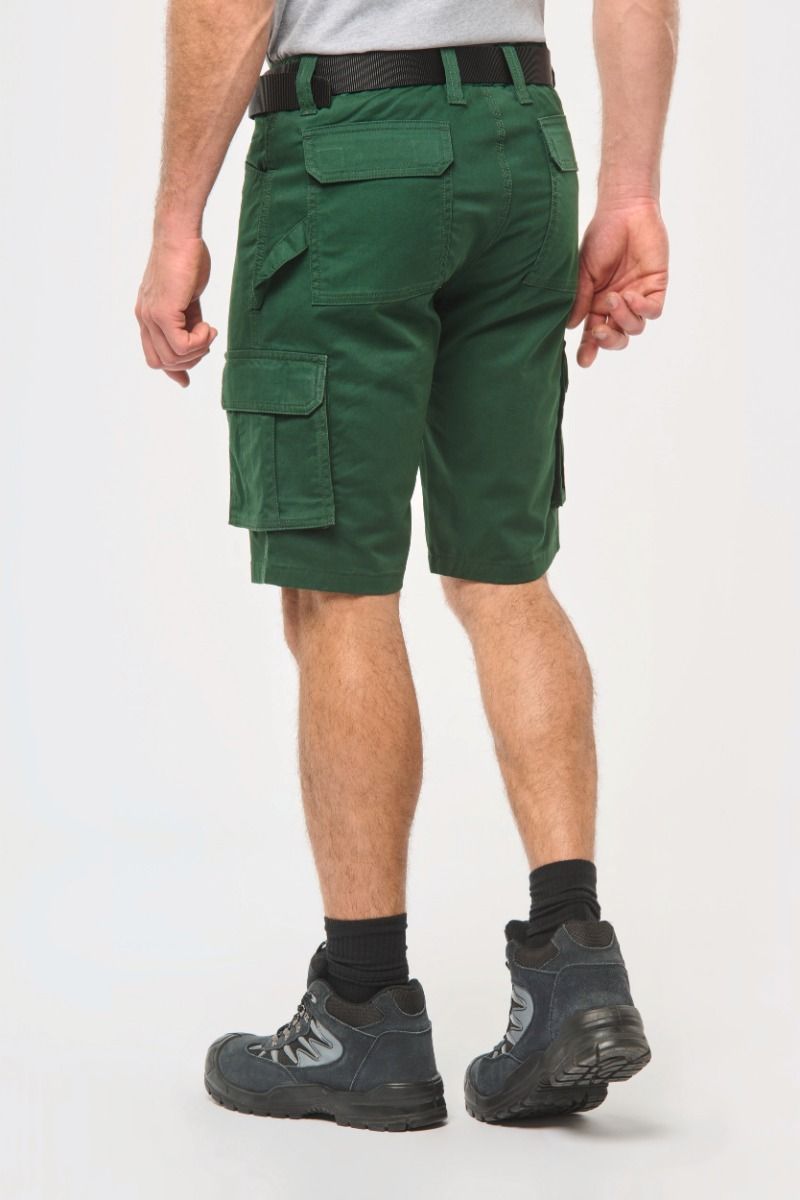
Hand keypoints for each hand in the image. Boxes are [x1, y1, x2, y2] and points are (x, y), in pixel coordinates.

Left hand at [135, 230, 217, 386]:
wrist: (180, 236)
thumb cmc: (186, 260)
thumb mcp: (186, 300)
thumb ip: (187, 324)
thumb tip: (197, 347)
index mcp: (147, 316)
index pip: (153, 356)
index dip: (172, 369)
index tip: (187, 379)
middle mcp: (145, 318)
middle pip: (161, 362)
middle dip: (188, 361)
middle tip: (206, 341)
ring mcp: (152, 316)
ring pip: (173, 357)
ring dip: (197, 350)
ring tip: (208, 330)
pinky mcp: (163, 312)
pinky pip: (182, 345)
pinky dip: (200, 341)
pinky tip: (208, 325)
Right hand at [567, 200, 667, 367]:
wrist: (625, 211)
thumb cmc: (600, 237)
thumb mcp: (583, 271)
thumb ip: (579, 299)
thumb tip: (572, 327)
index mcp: (596, 303)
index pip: (593, 333)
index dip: (589, 349)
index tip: (584, 361)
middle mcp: (617, 304)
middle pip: (617, 337)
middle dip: (608, 340)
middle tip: (600, 331)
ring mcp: (637, 296)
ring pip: (635, 327)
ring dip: (623, 318)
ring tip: (614, 297)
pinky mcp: (655, 286)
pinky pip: (652, 311)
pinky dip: (642, 309)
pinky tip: (631, 295)